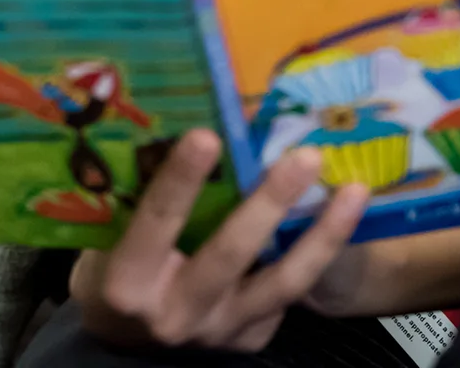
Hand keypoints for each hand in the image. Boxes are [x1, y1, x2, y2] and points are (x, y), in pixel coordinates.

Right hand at [70, 128, 369, 352]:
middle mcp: (175, 313)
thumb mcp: (107, 235)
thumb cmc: (115, 268)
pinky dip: (316, 254)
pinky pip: (288, 295)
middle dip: (271, 203)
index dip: (181, 180)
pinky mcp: (249, 340)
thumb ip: (136, 194)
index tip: (206, 135)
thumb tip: (174, 118)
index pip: (156, 224)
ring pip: (280, 283)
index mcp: (129, 282)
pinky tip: (341, 218)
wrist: (127, 341)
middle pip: (229, 254)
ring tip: (352, 191)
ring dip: (321, 234)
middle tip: (304, 157)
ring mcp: (218, 332)